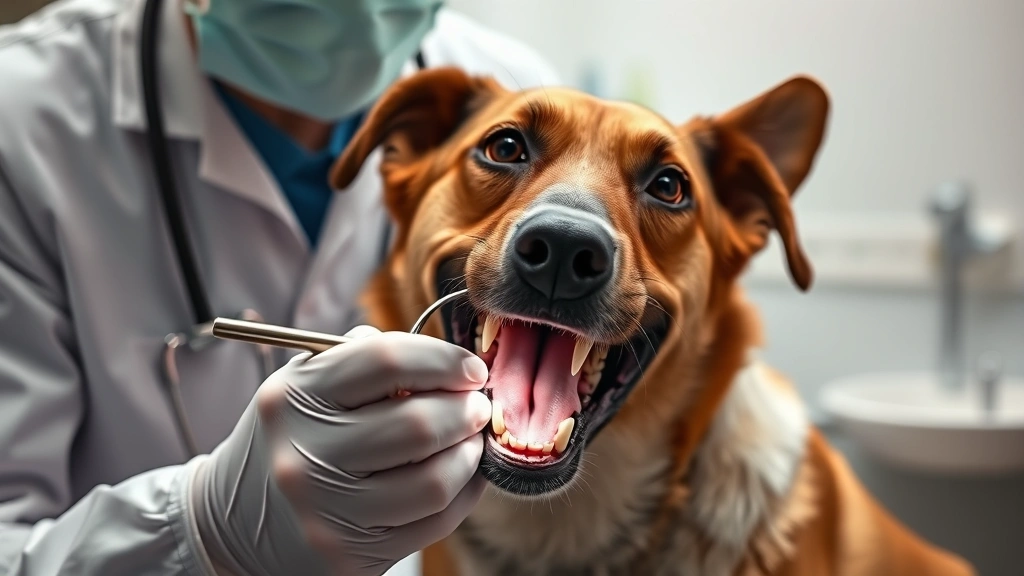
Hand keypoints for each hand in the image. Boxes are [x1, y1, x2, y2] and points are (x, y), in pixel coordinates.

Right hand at [189, 326, 490, 575]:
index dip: (442, 359)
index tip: (470, 367)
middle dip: (465, 409)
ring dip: (469, 453)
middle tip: (477, 404)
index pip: (385, 360)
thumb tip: (441, 360)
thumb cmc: (288, 441)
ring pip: (433, 480)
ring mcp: (327, 511)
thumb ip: (360, 360)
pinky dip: (463, 493)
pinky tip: (461, 475)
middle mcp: (305, 455)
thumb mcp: (300, 389)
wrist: (232, 526)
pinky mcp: (350, 556)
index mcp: (293, 399)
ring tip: (471, 439)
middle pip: (417, 422)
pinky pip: (433, 522)